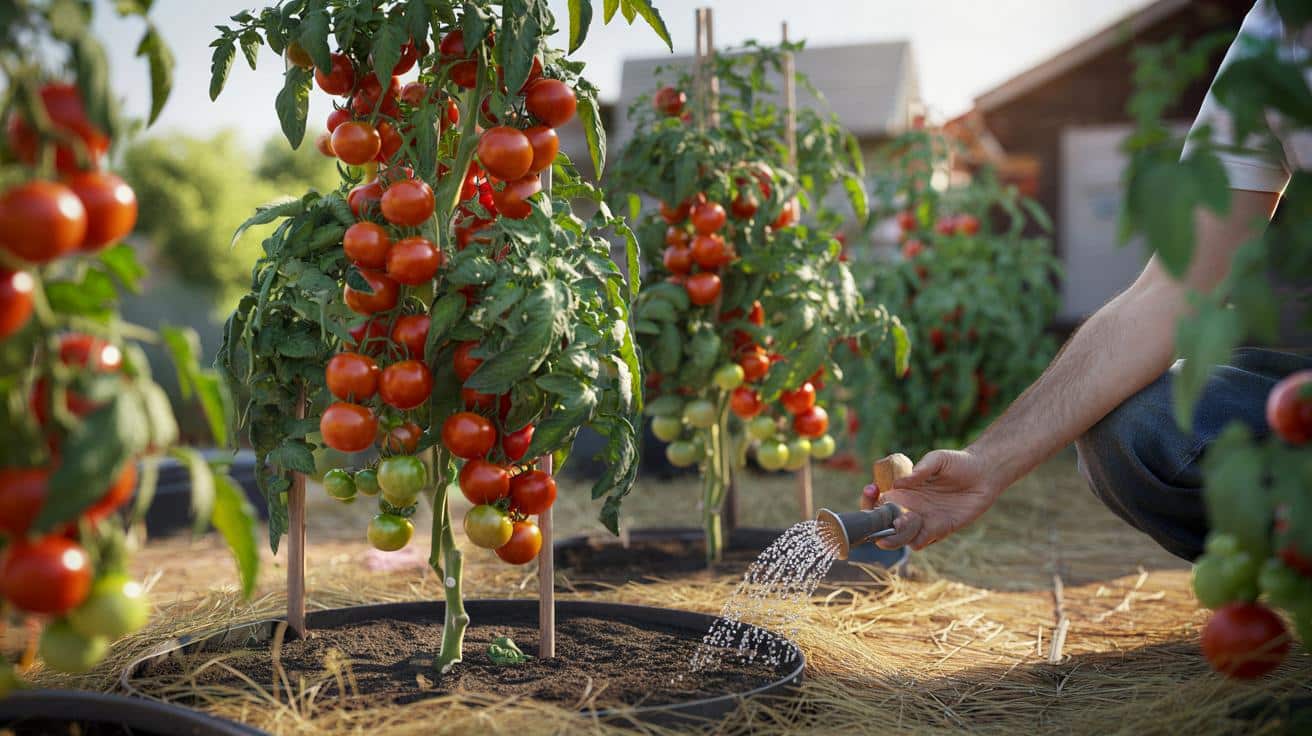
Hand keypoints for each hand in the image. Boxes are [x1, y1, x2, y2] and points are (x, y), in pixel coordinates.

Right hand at [875, 449, 1001, 550]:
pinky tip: (923, 526)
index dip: (868, 501)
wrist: (985, 474)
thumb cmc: (958, 462)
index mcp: (902, 492)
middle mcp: (909, 509)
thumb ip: (920, 470)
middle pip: (883, 526)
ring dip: (897, 534)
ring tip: (905, 520)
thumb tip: (899, 484)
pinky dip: (917, 539)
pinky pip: (921, 541)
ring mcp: (923, 521)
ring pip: (899, 538)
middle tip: (887, 516)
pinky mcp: (939, 530)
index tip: (871, 490)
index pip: (876, 502)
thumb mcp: (937, 459)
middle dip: (878, 526)